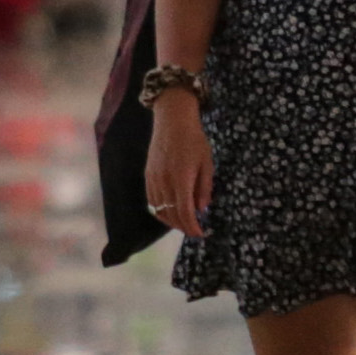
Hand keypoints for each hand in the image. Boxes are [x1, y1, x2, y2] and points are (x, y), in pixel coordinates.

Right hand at [143, 91, 213, 238]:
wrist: (172, 120)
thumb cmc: (194, 139)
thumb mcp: (207, 162)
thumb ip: (204, 187)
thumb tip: (201, 209)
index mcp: (181, 178)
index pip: (185, 212)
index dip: (192, 227)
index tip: (200, 234)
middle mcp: (164, 182)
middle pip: (171, 215)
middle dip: (183, 226)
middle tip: (194, 230)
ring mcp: (153, 179)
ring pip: (160, 210)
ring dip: (172, 221)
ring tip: (183, 222)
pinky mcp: (148, 176)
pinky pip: (152, 201)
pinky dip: (161, 211)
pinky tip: (170, 211)